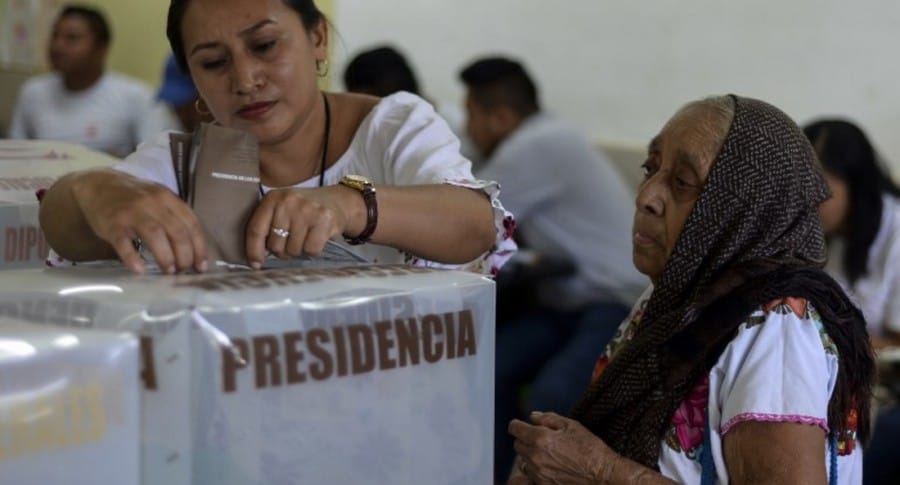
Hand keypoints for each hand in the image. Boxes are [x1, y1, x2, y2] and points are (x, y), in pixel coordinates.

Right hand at [73, 172, 206, 273]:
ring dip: (165, 257)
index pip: (191, 224)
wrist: (98, 185)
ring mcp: (132, 213)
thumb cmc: (134, 199)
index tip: (200, 266)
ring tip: (169, 271)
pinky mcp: (113, 224)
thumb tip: (193, 251)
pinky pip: (124, 243)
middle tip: (184, 271)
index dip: (199, 247)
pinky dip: (132, 258)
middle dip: (184, 255)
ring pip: (155, 235)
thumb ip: (174, 218)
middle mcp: (153, 203)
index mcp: (168, 198)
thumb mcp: (158, 201)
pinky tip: (140, 270)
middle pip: (176, 231)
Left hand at [245, 186, 356, 267]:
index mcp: (273, 198)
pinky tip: (317, 238)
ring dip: (299, 250)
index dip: (253, 250)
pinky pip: (311, 249)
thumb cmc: (305, 210)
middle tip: (292, 242)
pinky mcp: (324, 219)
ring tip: (305, 237)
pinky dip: (313, 250)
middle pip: (275, 244)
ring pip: (293, 250)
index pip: (255, 229)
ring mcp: (307, 209)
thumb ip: (267, 226)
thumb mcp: (282, 209)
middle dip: (283, 250)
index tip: (256, 264)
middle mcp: (288, 201)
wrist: (337, 200)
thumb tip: (255, 261)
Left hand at [509, 411, 618, 484]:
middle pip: (517, 445)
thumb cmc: (590, 448)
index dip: (517, 424)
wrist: (603, 476)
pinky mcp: (543, 484)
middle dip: (525, 439)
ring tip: (547, 453)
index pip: (515, 428)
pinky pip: (531, 474)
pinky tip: (550, 465)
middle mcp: (535, 457)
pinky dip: (536, 468)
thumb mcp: (571, 426)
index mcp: (541, 439)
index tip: (521, 425)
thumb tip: (532, 416)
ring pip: (523, 461)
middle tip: (540, 438)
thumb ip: (548, 418)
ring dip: (530, 455)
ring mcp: (538, 473)